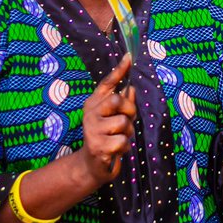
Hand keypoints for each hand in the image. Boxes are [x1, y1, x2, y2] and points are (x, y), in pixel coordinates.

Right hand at [78, 55, 136, 186]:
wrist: (92, 165)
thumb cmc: (106, 136)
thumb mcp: (112, 117)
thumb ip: (121, 103)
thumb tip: (132, 87)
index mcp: (94, 104)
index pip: (107, 83)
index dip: (119, 70)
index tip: (129, 57)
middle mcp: (90, 114)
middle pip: (118, 101)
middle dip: (129, 111)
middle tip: (126, 121)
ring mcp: (92, 130)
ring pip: (123, 123)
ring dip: (127, 133)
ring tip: (118, 138)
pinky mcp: (97, 147)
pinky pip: (122, 141)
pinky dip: (125, 147)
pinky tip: (115, 150)